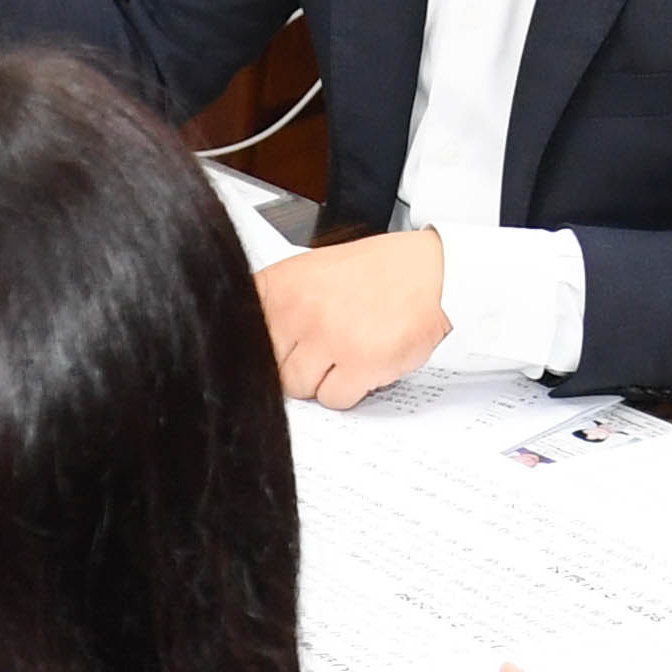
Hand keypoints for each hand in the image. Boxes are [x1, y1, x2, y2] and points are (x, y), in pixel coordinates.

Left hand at [256, 229, 453, 406]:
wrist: (431, 273)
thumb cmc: (375, 273)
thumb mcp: (311, 272)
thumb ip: (278, 305)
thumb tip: (248, 343)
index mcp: (280, 285)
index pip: (240, 334)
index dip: (260, 350)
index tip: (278, 349)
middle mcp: (298, 310)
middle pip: (269, 367)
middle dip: (294, 364)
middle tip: (324, 346)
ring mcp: (328, 338)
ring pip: (299, 387)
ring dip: (322, 379)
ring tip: (346, 352)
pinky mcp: (359, 364)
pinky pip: (334, 399)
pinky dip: (350, 389)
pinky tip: (364, 363)